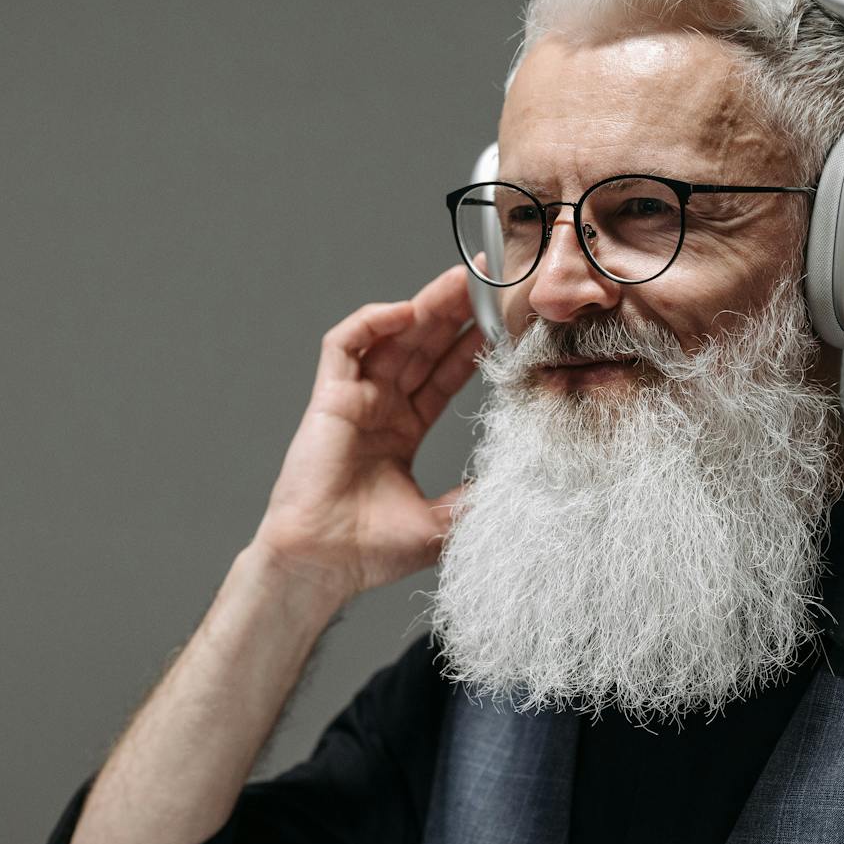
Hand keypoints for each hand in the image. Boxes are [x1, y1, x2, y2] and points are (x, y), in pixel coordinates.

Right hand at [251, 264, 482, 603]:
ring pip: (391, 335)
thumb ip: (476, 495)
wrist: (324, 564)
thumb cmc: (370, 550)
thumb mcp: (443, 520)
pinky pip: (344, 345)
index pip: (444, 375)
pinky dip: (371, 323)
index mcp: (402, 431)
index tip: (504, 322)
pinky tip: (405, 311)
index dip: (471, 346)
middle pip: (422, 345)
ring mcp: (353, 401)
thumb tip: (519, 480)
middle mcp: (378, 409)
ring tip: (461, 279)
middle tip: (491, 279)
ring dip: (424, 304)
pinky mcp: (329, 399)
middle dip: (455, 310)